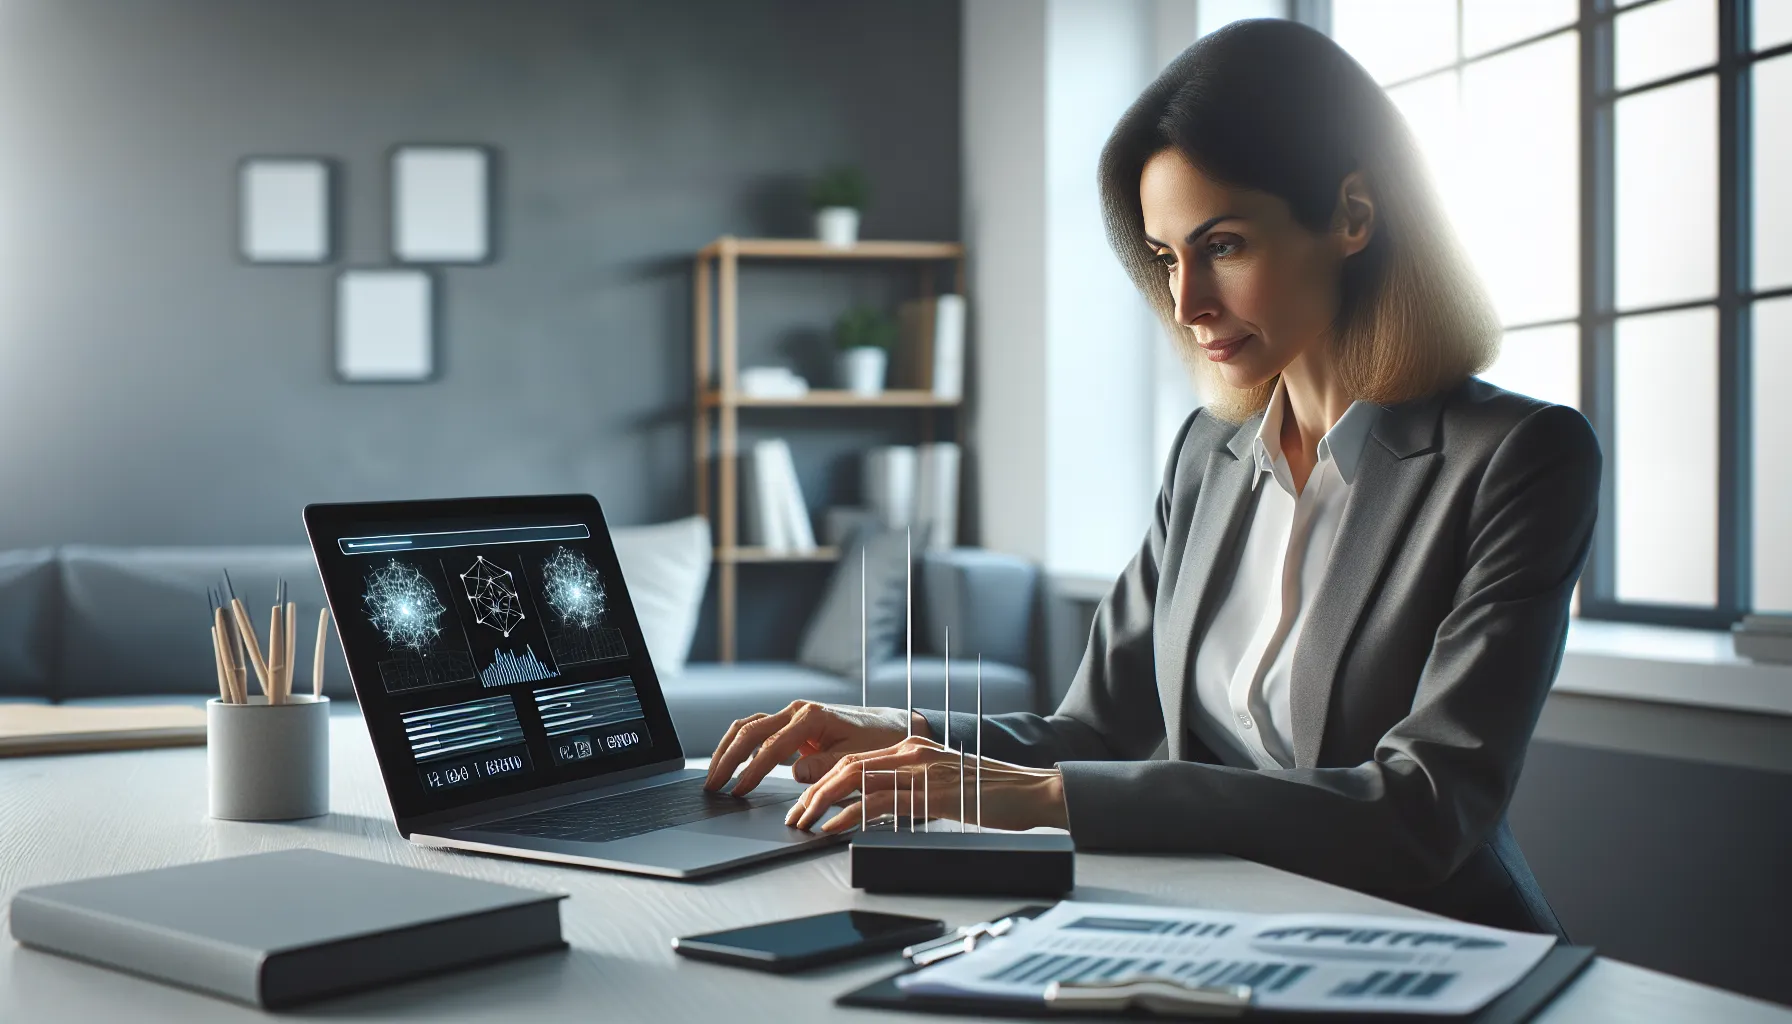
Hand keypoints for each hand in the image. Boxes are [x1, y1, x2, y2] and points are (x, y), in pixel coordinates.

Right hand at [704, 701, 927, 795]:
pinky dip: (739, 745)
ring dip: (728, 749)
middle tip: (713, 785)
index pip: (772, 746)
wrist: (890, 727)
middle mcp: (797, 711)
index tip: (738, 791)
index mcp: (812, 717)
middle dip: (728, 759)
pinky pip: (757, 732)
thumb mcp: (855, 759)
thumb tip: (795, 775)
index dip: (752, 770)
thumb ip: (824, 767)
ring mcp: (792, 715)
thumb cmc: (876, 743)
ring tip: (713, 776)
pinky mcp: (791, 725)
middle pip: (750, 731)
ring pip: (748, 727)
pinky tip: (729, 763)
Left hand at [784, 735, 1068, 833]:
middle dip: (812, 792)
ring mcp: (922, 771)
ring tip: (804, 824)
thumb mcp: (943, 785)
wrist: (1032, 791)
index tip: (803, 803)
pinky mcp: (932, 793)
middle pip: (846, 767)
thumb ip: (910, 790)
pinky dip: (850, 816)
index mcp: (913, 748)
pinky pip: (881, 802)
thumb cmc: (992, 793)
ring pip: (856, 780)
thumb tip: (874, 808)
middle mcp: (913, 753)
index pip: (854, 760)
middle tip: (794, 817)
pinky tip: (834, 829)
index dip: (822, 781)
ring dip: (822, 804)